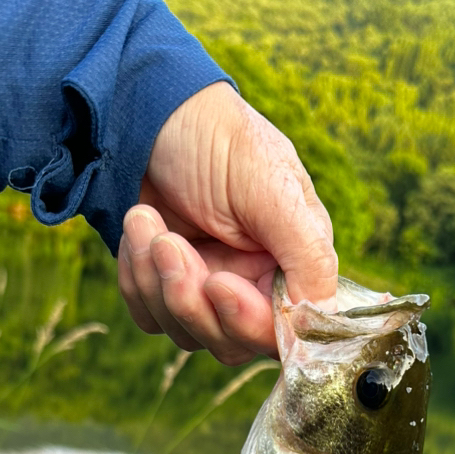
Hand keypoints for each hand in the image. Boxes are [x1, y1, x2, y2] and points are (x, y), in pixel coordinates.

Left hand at [118, 81, 337, 364]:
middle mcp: (255, 286)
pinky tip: (138, 230)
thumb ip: (308, 257)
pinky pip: (150, 318)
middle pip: (229, 342)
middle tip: (168, 244)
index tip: (217, 283)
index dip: (246, 321)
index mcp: (294, 267)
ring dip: (156, 280)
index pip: (282, 334)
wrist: (145, 111)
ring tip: (144, 220)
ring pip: (185, 333)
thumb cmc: (219, 139)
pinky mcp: (167, 289)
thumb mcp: (274, 189)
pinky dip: (135, 279)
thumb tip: (319, 318)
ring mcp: (208, 291)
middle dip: (190, 297)